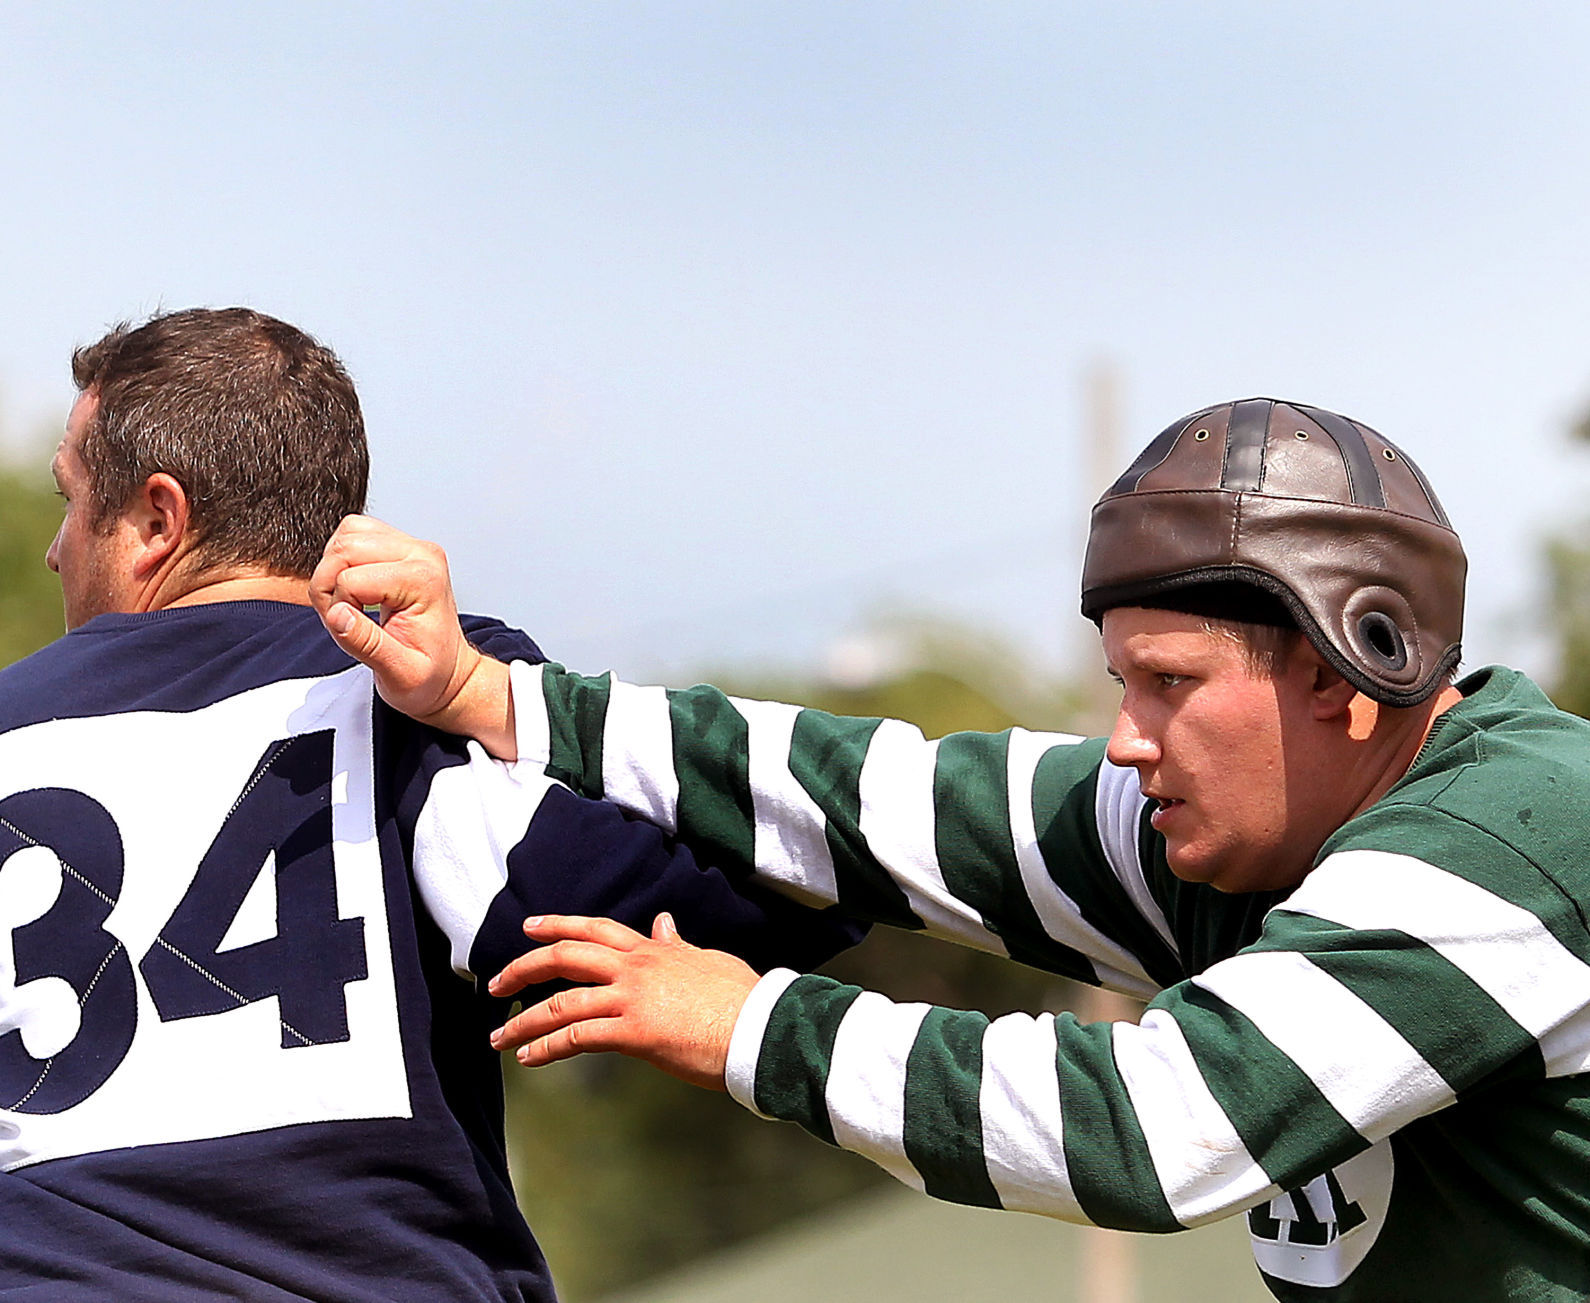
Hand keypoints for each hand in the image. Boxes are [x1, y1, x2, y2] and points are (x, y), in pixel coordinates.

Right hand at [310, 515, 515, 758]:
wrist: (449, 671)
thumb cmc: (429, 674)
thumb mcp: (400, 674)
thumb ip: (367, 644)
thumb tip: (337, 614)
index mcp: (424, 581)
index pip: (350, 579)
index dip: (339, 610)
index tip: (356, 633)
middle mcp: (421, 554)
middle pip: (345, 548)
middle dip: (329, 585)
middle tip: (346, 618)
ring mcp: (412, 545)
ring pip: (346, 535)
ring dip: (334, 571)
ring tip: (352, 604)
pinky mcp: (399, 545)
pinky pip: (354, 535)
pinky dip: (342, 561)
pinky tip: (355, 589)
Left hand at [488, 913, 759, 1091]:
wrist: (761, 1027)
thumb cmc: (744, 999)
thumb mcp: (708, 961)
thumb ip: (678, 946)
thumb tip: (663, 924)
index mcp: (653, 950)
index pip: (595, 929)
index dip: (557, 925)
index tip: (529, 928)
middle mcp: (636, 967)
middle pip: (565, 956)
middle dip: (523, 967)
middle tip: (494, 983)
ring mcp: (632, 998)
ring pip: (561, 1002)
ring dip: (523, 1021)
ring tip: (498, 1036)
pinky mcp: (635, 1032)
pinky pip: (576, 1037)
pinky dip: (545, 1047)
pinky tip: (528, 1058)